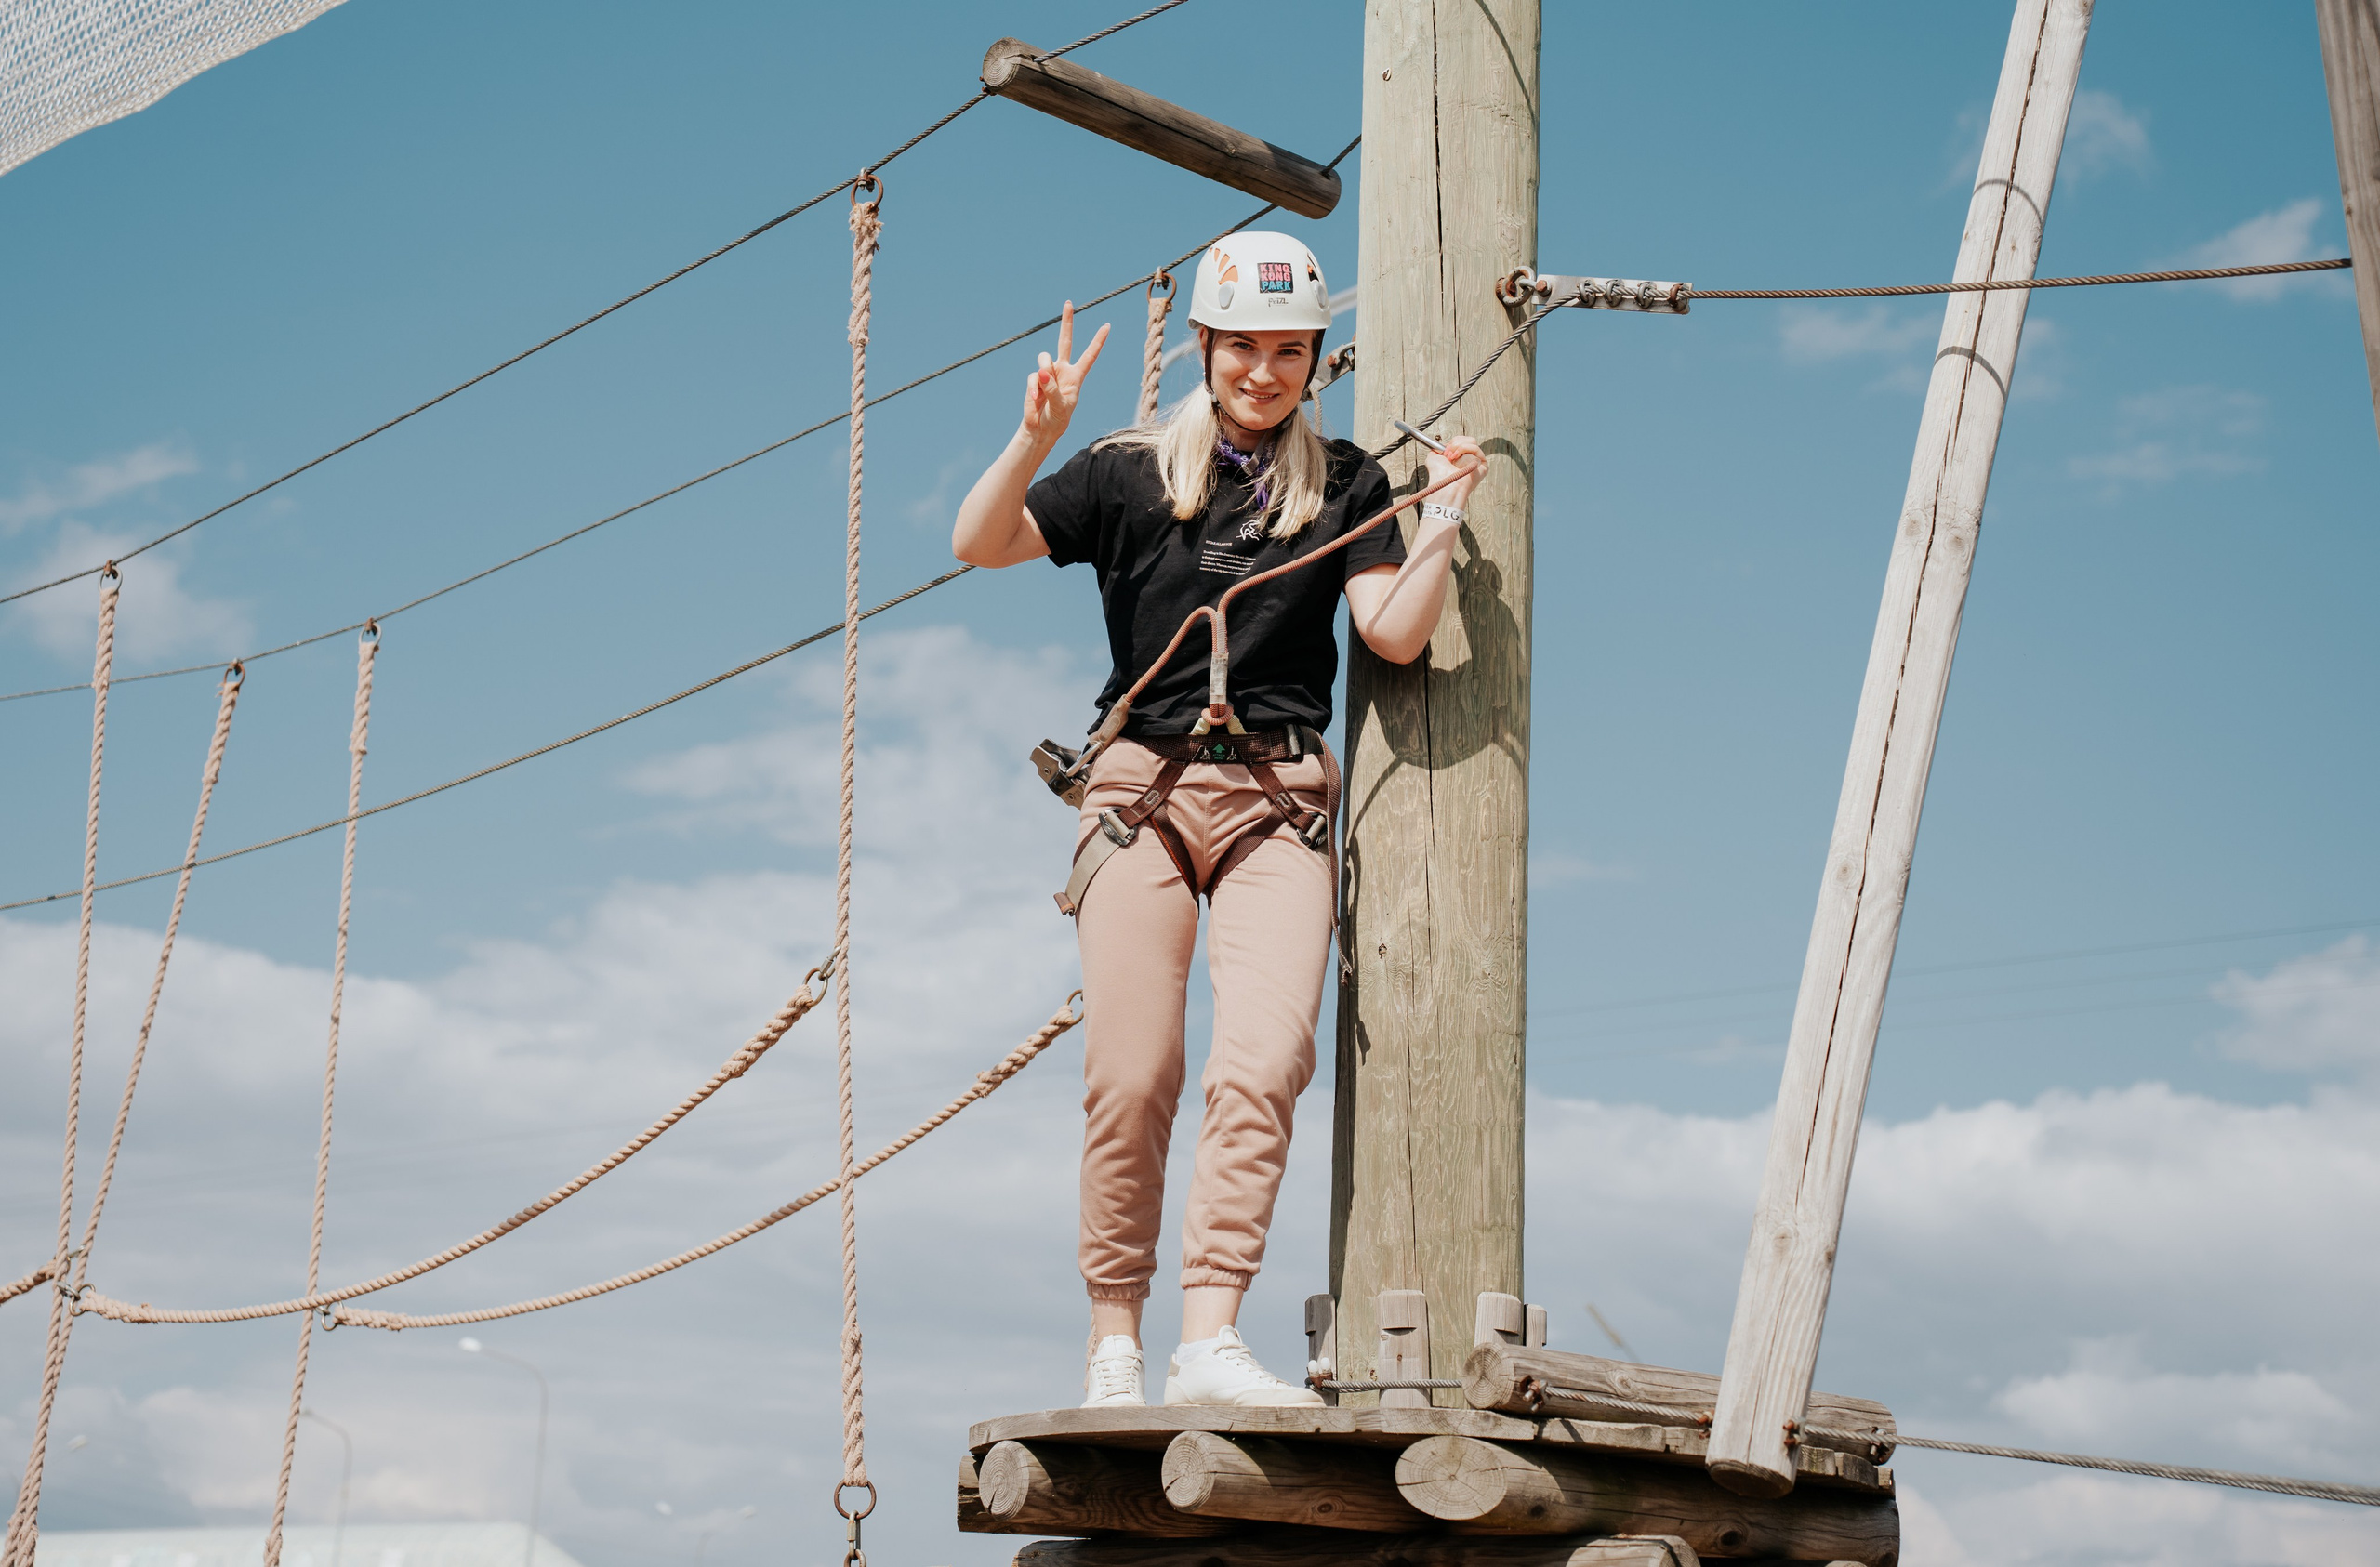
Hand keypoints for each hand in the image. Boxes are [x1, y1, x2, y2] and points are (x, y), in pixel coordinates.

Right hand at [1020, 302, 1109, 450]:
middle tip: (1069, 303)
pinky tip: (1036, 399)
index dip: (1098, 341)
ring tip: (1044, 387)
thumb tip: (1042, 371)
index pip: (1089, 355)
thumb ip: (1053, 389)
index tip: (1107, 326)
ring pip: (1045, 357)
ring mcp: (1048, 373)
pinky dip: (1034, 387)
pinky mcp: (1035, 378)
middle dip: (1067, 322)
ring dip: (1045, 369)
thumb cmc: (1057, 420)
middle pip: (1065, 341)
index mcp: (1077, 376)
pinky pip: (1034, 376)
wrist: (1041, 429)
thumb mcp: (1061, 407)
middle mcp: (1063, 370)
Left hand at [1423, 435, 1484, 512]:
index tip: (1445, 450)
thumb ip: (1437, 449)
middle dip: (1456, 444)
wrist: (1445, 483)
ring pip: (1472, 442)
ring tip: (1454, 458)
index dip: (1452, 442)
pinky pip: (1476, 449)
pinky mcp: (1483, 465)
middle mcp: (1468, 460)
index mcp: (1458, 458)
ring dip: (1460, 448)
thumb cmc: (1439, 475)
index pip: (1461, 440)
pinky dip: (1466, 450)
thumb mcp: (1433, 457)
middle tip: (1449, 455)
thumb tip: (1442, 446)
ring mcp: (1476, 462)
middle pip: (1468, 439)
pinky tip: (1460, 461)